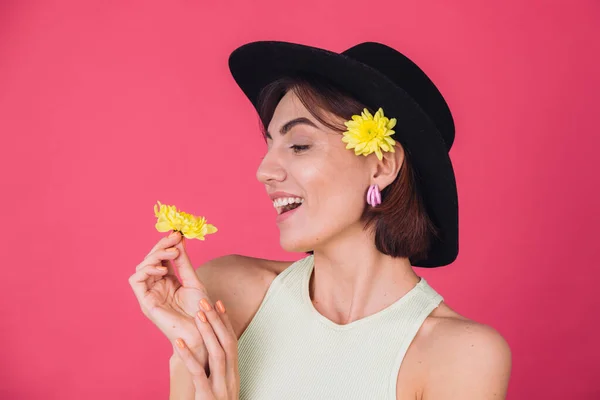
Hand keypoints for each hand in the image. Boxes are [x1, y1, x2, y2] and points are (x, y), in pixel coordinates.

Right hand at [128, 230, 209, 363]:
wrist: (202, 332)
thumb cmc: (200, 310)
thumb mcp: (193, 281)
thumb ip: (184, 262)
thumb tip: (179, 240)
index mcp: (168, 281)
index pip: (161, 257)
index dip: (167, 244)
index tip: (178, 233)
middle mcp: (156, 286)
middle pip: (150, 259)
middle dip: (161, 246)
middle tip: (174, 238)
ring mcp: (149, 294)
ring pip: (142, 267)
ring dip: (155, 256)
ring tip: (172, 253)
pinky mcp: (145, 302)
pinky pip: (136, 281)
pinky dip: (146, 270)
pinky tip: (162, 269)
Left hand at [174, 299, 239, 399]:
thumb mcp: (211, 387)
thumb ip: (204, 368)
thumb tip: (187, 347)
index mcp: (232, 374)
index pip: (232, 342)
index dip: (225, 322)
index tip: (218, 302)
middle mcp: (230, 379)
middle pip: (227, 344)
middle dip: (217, 321)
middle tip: (205, 301)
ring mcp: (222, 388)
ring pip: (218, 355)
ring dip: (208, 333)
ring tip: (197, 315)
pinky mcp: (209, 398)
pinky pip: (200, 375)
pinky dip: (190, 358)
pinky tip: (180, 344)